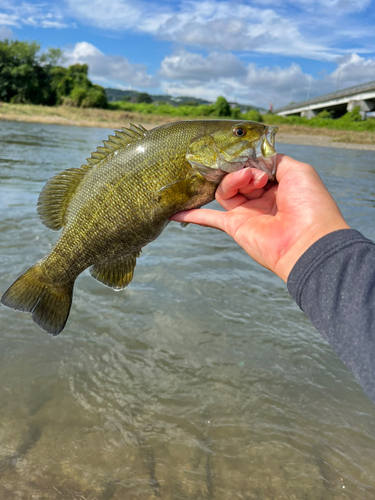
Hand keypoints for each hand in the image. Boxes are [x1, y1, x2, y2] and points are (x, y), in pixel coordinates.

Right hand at [171, 154, 349, 281]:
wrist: (307, 241)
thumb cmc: (309, 204)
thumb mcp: (298, 171)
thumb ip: (275, 159)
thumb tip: (256, 157)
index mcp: (278, 185)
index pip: (254, 165)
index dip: (251, 158)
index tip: (253, 156)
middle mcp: (261, 199)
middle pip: (237, 175)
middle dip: (243, 168)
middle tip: (255, 173)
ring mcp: (246, 213)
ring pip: (225, 189)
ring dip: (233, 180)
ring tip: (249, 182)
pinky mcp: (234, 227)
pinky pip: (208, 217)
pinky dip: (192, 214)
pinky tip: (176, 212)